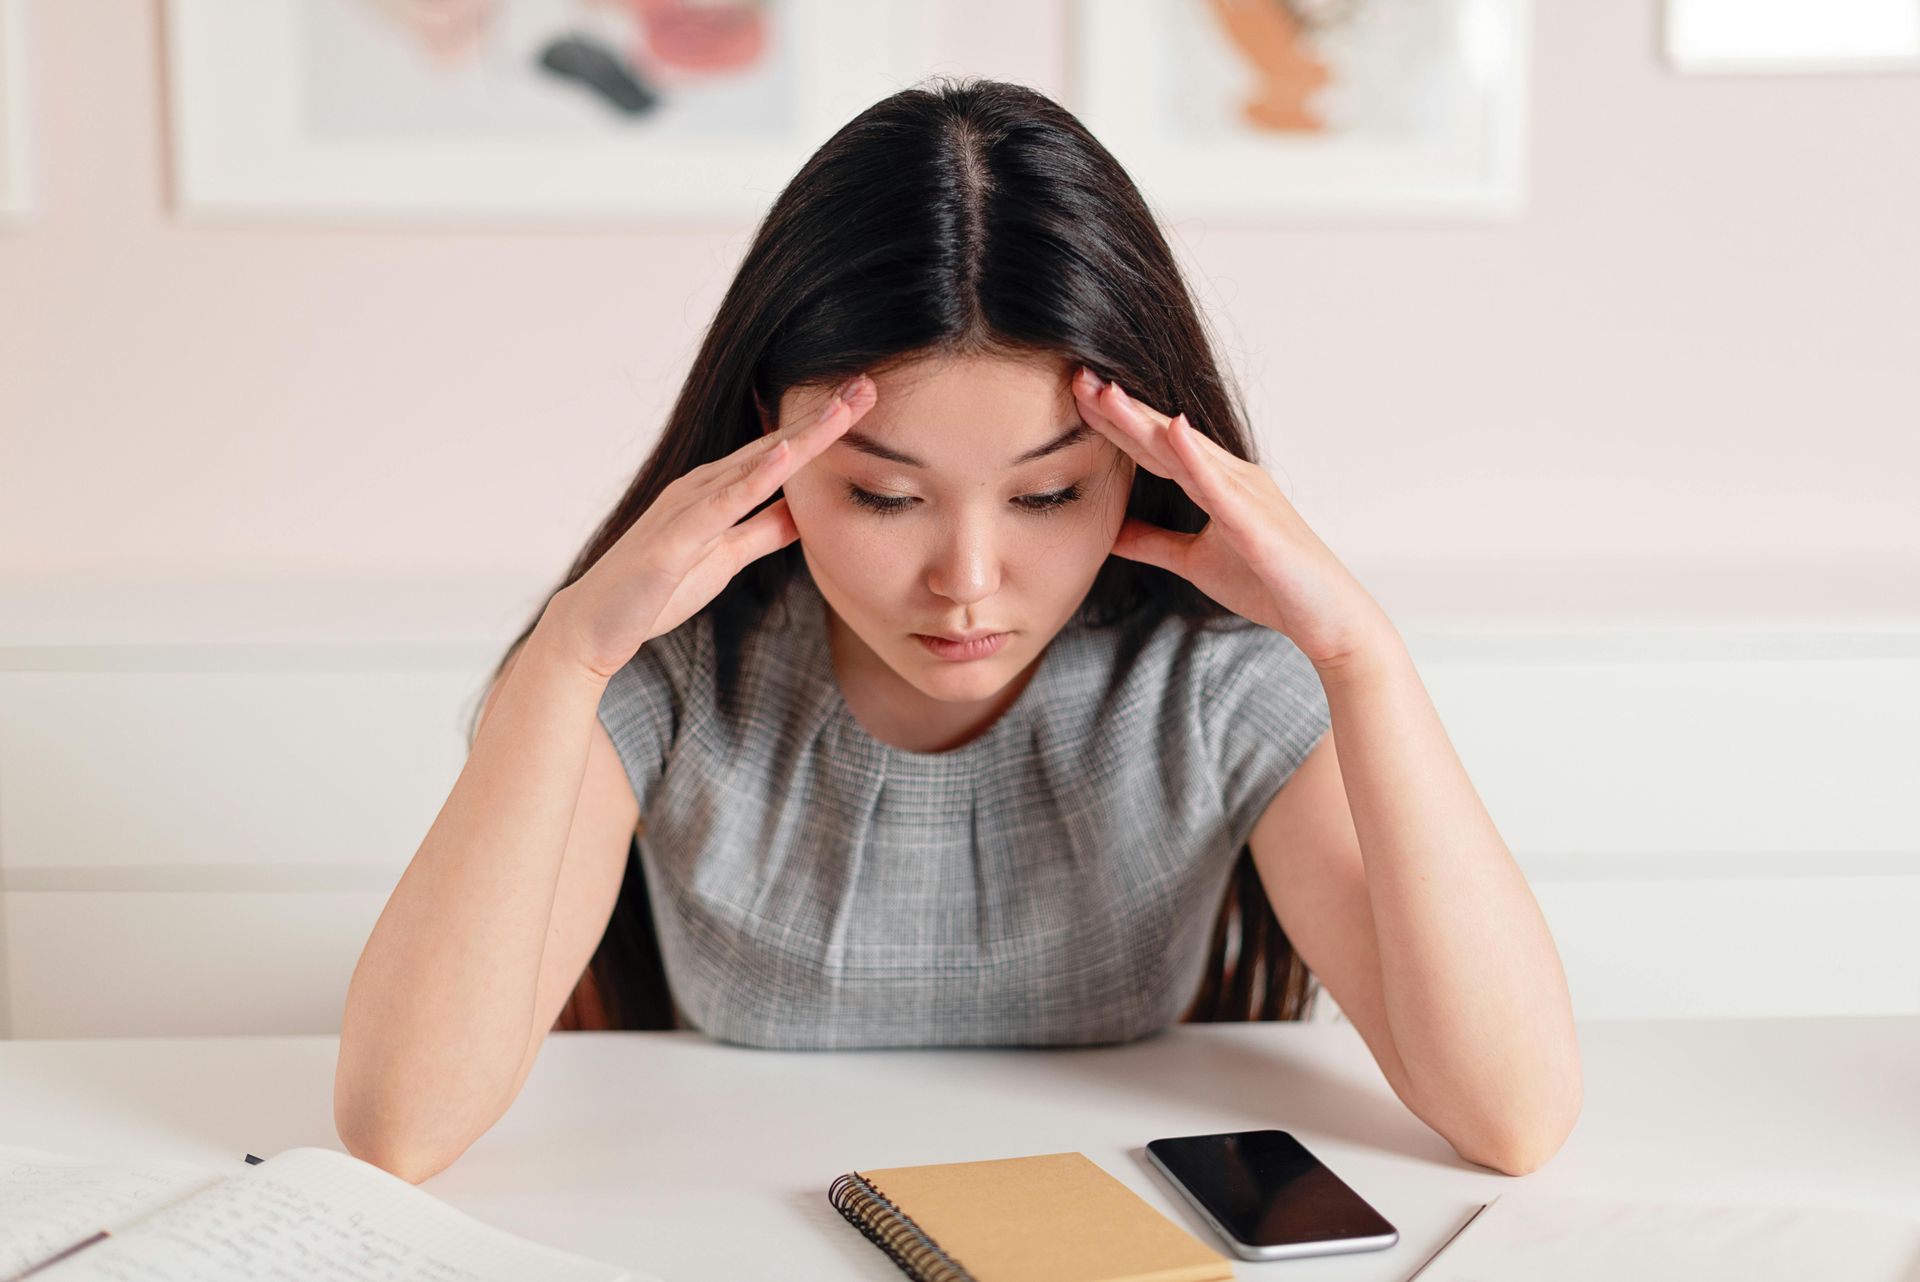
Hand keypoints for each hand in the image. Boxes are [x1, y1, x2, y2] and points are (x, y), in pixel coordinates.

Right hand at [546, 375, 875, 679]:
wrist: (594, 625)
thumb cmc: (654, 590)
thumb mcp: (726, 556)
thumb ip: (763, 530)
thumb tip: (806, 512)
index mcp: (716, 491)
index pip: (780, 452)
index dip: (823, 428)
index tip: (865, 402)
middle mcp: (701, 487)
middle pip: (773, 446)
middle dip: (822, 417)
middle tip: (868, 386)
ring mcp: (685, 508)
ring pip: (754, 465)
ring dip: (799, 436)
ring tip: (841, 408)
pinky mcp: (673, 539)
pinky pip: (720, 505)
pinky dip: (755, 477)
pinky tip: (786, 454)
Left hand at [1072, 366, 1391, 670]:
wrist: (1328, 618)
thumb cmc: (1270, 585)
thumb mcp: (1193, 561)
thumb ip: (1153, 543)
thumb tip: (1109, 533)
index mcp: (1216, 483)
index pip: (1154, 447)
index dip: (1114, 422)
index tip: (1077, 396)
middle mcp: (1231, 477)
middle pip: (1164, 437)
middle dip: (1119, 408)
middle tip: (1078, 376)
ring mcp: (1246, 494)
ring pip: (1185, 451)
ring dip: (1145, 420)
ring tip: (1108, 392)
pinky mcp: (1257, 521)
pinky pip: (1220, 486)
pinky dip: (1195, 456)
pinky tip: (1173, 429)